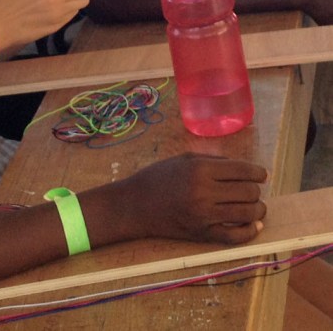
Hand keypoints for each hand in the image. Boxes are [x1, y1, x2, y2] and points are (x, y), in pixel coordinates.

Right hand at [121, 153, 266, 244]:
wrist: (135, 205)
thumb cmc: (159, 177)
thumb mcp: (183, 159)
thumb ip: (214, 161)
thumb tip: (245, 169)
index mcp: (199, 169)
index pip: (243, 170)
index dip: (258, 172)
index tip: (262, 175)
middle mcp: (204, 191)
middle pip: (249, 192)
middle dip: (255, 190)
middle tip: (252, 190)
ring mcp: (204, 215)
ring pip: (248, 214)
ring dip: (258, 210)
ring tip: (255, 207)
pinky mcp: (203, 234)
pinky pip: (236, 237)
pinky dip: (250, 231)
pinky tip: (253, 225)